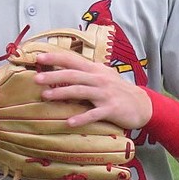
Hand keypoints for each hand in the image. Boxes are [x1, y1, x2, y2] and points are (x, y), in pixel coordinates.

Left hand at [34, 49, 151, 129]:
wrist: (142, 104)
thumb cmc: (117, 90)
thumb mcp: (103, 76)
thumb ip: (85, 72)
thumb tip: (62, 69)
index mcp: (95, 69)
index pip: (72, 60)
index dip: (55, 58)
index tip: (38, 57)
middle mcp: (99, 79)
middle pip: (73, 75)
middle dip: (53, 75)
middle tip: (36, 78)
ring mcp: (105, 94)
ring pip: (80, 91)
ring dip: (62, 93)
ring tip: (46, 96)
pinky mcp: (110, 109)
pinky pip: (93, 114)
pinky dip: (81, 118)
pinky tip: (69, 122)